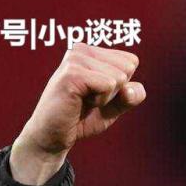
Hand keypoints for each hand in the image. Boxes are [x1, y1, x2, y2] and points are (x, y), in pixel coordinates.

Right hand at [9, 42, 145, 185]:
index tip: (97, 94)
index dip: (122, 86)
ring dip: (105, 98)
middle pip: (127, 68)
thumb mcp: (114, 107)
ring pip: (119, 77)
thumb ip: (131, 96)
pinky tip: (79, 103)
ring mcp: (74, 59)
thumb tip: (131, 88)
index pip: (131, 61)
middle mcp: (81, 50)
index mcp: (91, 52)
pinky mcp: (72, 74)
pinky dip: (99, 101)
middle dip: (114, 92)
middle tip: (89, 100)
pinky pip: (108, 85)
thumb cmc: (82, 118)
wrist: (54, 136)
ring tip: (83, 101)